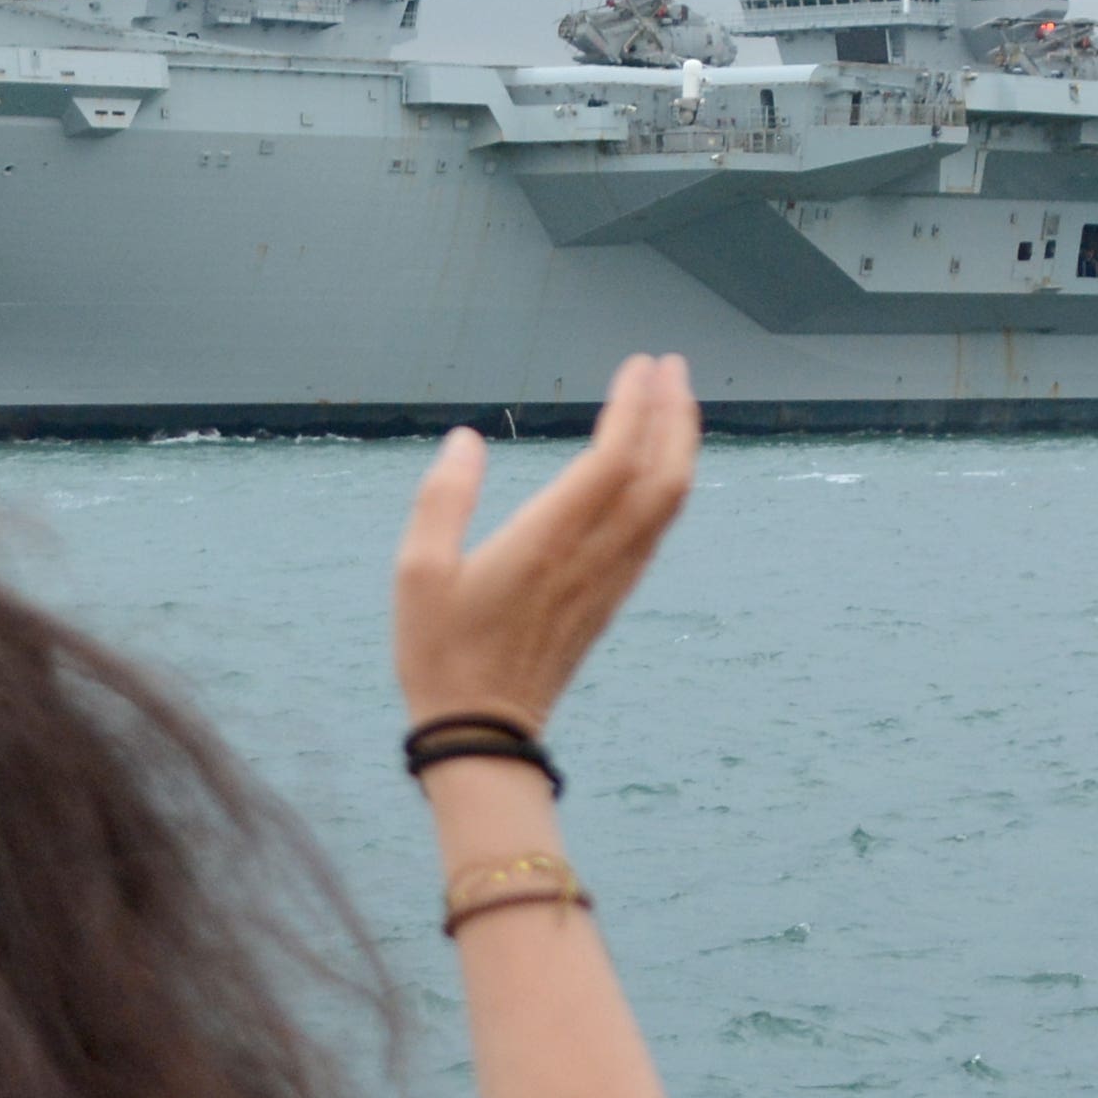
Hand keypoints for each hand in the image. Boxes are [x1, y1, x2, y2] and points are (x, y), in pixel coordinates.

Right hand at [395, 354, 698, 732]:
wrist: (482, 733)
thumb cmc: (441, 652)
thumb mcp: (417, 572)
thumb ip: (443, 498)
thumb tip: (468, 439)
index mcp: (547, 542)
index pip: (613, 459)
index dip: (635, 406)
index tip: (641, 364)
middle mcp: (591, 557)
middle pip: (661, 476)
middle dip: (675, 415)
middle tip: (671, 367)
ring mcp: (609, 581)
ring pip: (667, 504)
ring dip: (680, 447)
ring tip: (675, 403)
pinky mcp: (611, 599)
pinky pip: (655, 532)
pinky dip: (667, 486)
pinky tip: (658, 468)